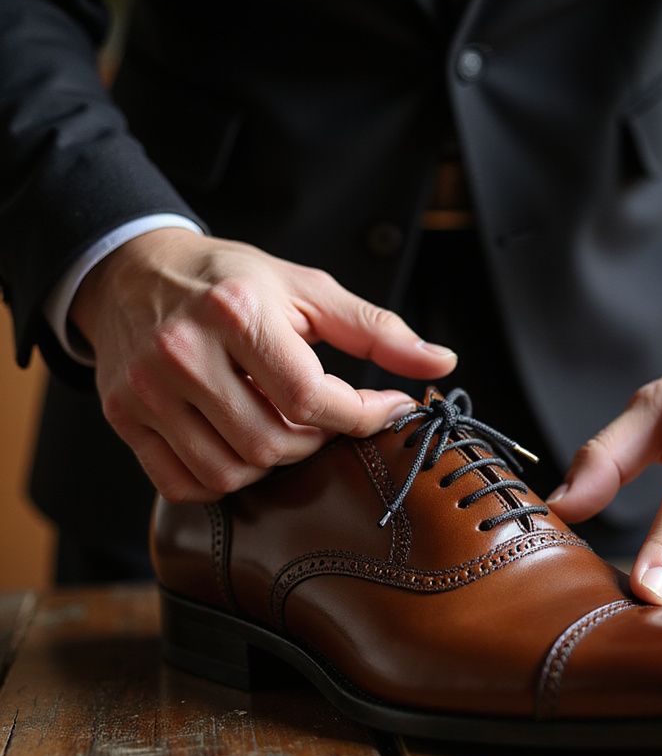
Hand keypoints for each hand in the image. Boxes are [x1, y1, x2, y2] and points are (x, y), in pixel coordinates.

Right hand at [72, 228, 456, 502]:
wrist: (133, 271)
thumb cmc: (231, 281)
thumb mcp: (307, 289)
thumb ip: (377, 329)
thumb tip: (443, 363)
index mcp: (236, 312)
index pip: (311, 397)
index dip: (361, 417)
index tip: (386, 411)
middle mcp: (183, 352)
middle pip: (271, 443)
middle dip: (312, 442)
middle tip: (319, 418)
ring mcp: (146, 389)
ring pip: (229, 472)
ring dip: (269, 464)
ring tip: (278, 427)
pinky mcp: (123, 417)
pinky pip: (184, 484)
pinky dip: (221, 480)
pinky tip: (236, 446)